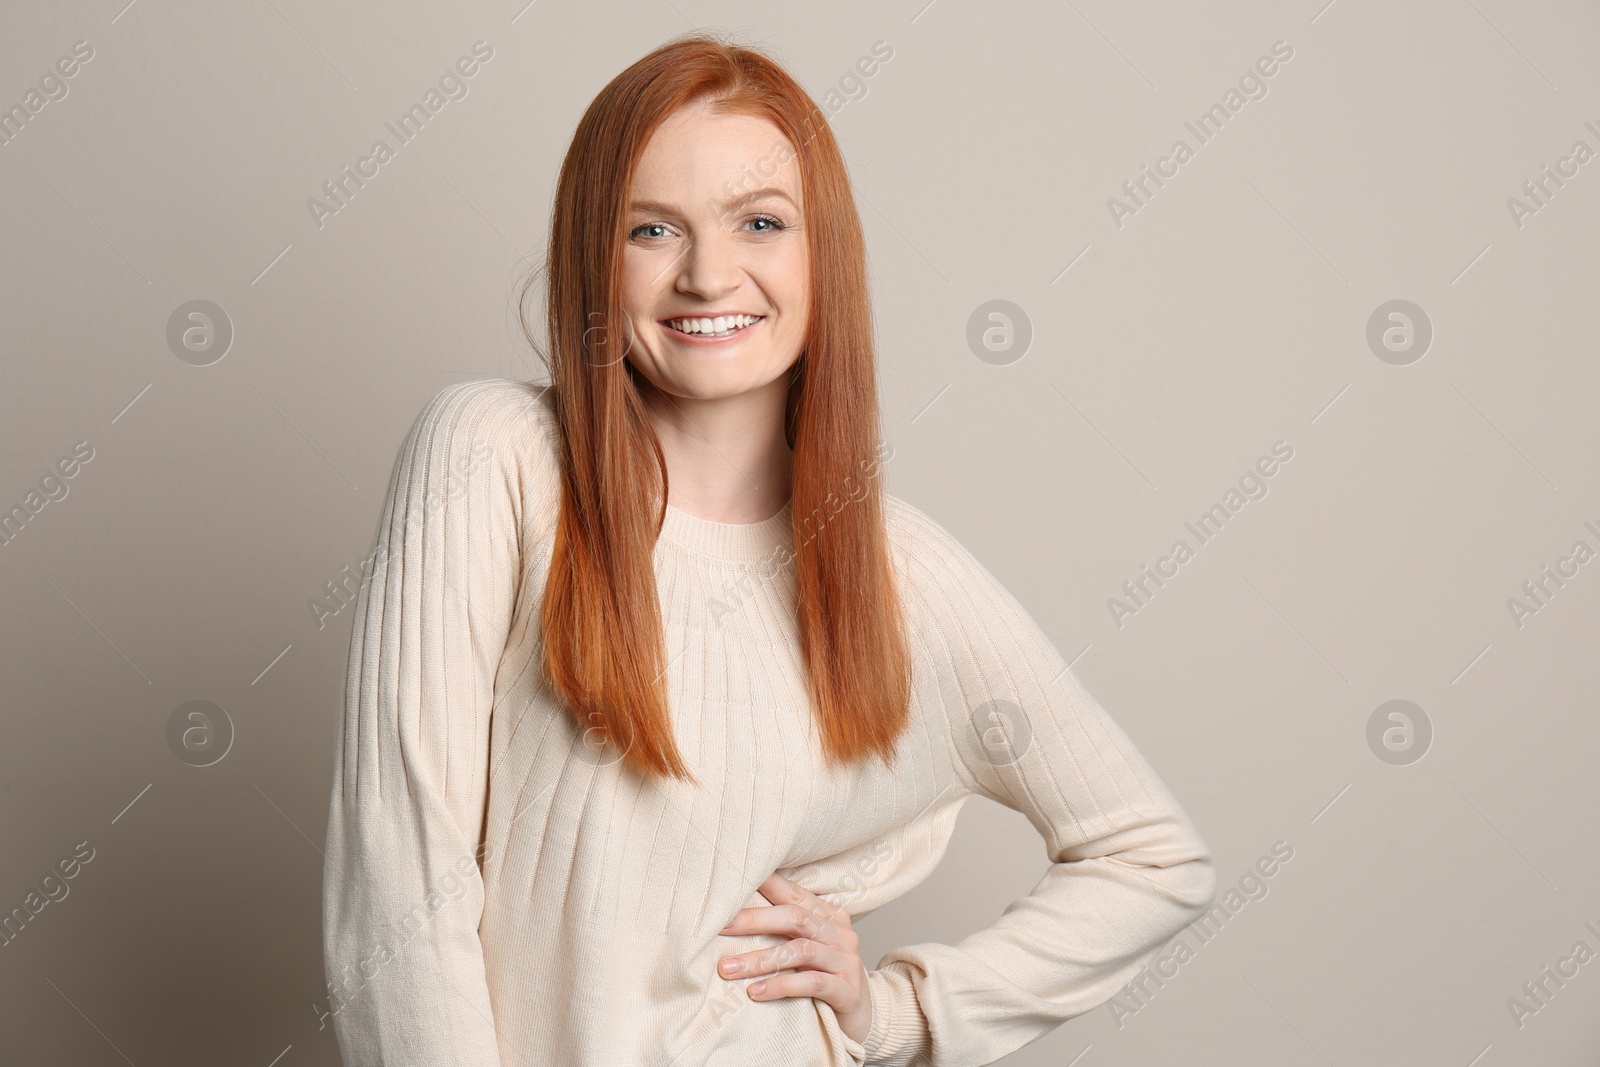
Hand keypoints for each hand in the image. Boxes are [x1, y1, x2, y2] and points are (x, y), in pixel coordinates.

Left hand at [717, 872, 872, 1045]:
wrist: (865, 1016)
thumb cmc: (826, 978)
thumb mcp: (807, 949)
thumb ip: (783, 930)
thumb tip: (733, 915)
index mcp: (829, 915)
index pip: (793, 893)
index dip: (765, 885)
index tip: (733, 881)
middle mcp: (839, 933)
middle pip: (795, 917)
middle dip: (754, 920)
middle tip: (720, 927)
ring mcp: (845, 961)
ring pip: (800, 950)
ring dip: (760, 959)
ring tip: (728, 968)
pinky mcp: (847, 991)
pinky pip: (812, 983)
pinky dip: (781, 985)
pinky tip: (756, 992)